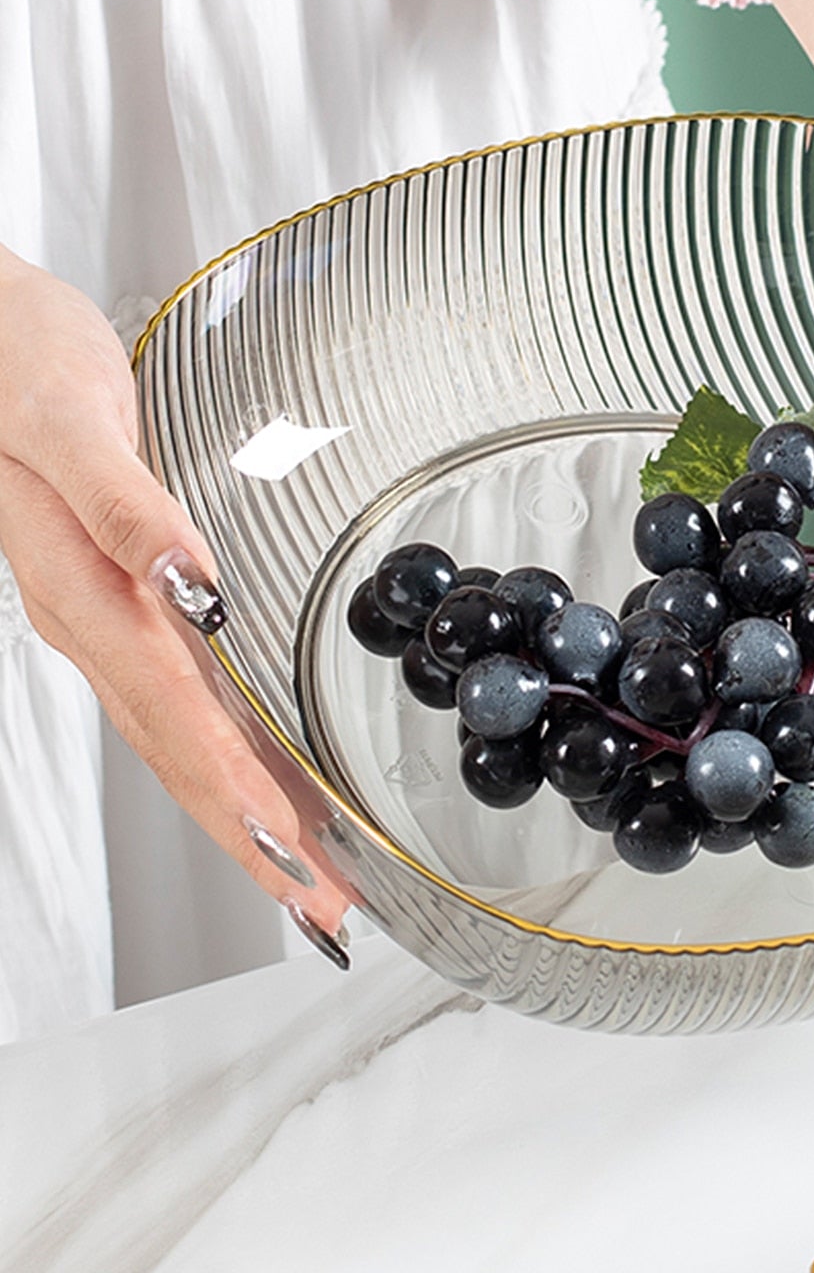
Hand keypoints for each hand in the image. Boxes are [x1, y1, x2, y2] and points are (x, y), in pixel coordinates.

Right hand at [0, 247, 349, 960]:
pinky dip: (222, 747)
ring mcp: (102, 615)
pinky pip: (172, 694)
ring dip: (242, 808)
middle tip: (324, 910)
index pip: (175, 721)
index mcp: (83, 593)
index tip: (294, 862)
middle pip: (180, 754)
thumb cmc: (21, 363)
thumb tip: (194, 582)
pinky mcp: (117, 593)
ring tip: (306, 872)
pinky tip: (262, 770)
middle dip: (253, 837)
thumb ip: (130, 508)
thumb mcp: (70, 422)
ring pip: (177, 736)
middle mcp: (92, 621)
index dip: (237, 796)